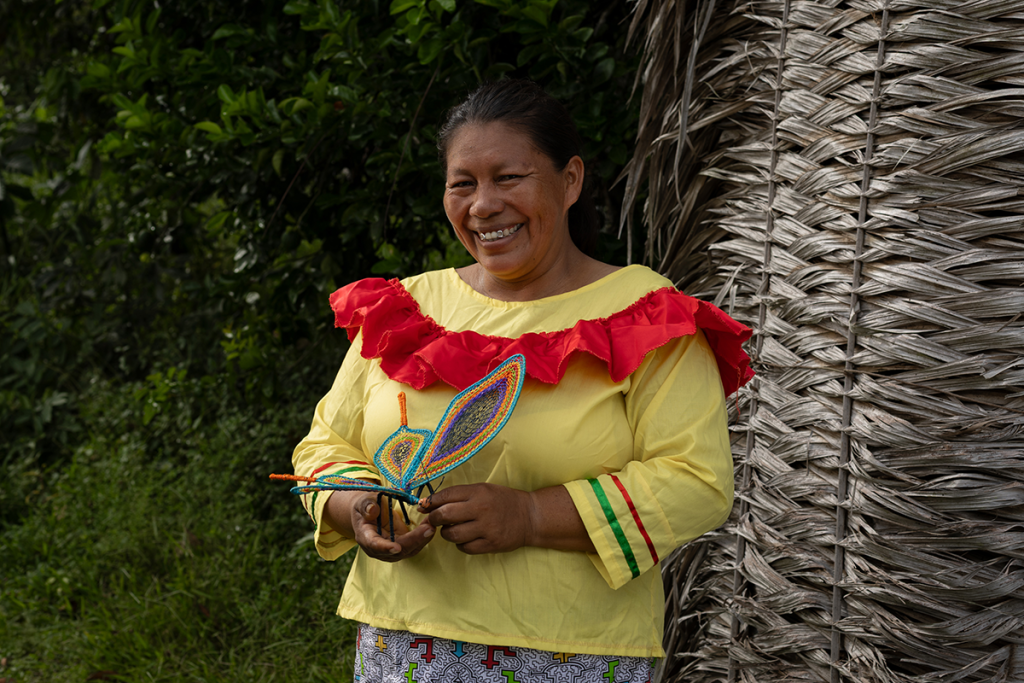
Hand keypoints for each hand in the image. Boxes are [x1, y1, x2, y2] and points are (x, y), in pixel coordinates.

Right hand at [326, 491, 434, 562]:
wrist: (370, 512)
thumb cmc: (366, 506)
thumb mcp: (363, 501)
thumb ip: (367, 506)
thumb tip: (373, 510)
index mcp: (365, 537)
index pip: (374, 545)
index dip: (385, 548)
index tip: (397, 548)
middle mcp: (378, 548)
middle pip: (397, 550)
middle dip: (414, 540)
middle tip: (429, 529)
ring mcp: (391, 550)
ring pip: (408, 550)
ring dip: (422, 539)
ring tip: (432, 525)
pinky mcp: (401, 546)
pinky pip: (414, 545)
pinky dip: (423, 536)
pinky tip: (431, 525)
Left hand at [418, 483, 533, 554]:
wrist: (530, 517)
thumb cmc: (503, 501)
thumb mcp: (483, 490)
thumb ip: (458, 495)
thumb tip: (428, 503)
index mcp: (478, 492)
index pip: (446, 495)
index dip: (430, 502)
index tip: (424, 506)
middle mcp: (481, 509)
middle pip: (444, 515)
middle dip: (434, 518)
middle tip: (435, 520)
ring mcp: (486, 528)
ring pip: (452, 534)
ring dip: (447, 533)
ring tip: (453, 529)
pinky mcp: (491, 544)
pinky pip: (464, 548)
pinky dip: (461, 544)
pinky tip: (467, 538)